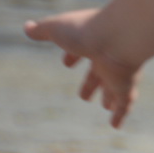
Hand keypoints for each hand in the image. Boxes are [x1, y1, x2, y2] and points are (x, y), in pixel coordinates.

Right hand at [24, 9, 143, 127]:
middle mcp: (108, 57)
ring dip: (109, 98)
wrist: (119, 36)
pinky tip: (116, 126)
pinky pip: (124, 104)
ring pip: (115, 88)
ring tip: (106, 106)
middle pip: (99, 72)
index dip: (73, 56)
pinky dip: (120, 115)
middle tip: (85, 95)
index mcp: (93, 40)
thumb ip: (42, 29)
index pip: (82, 50)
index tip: (68, 63)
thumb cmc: (86, 30)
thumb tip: (28, 27)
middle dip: (93, 82)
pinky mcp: (126, 87)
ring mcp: (119, 73)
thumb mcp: (56, 28)